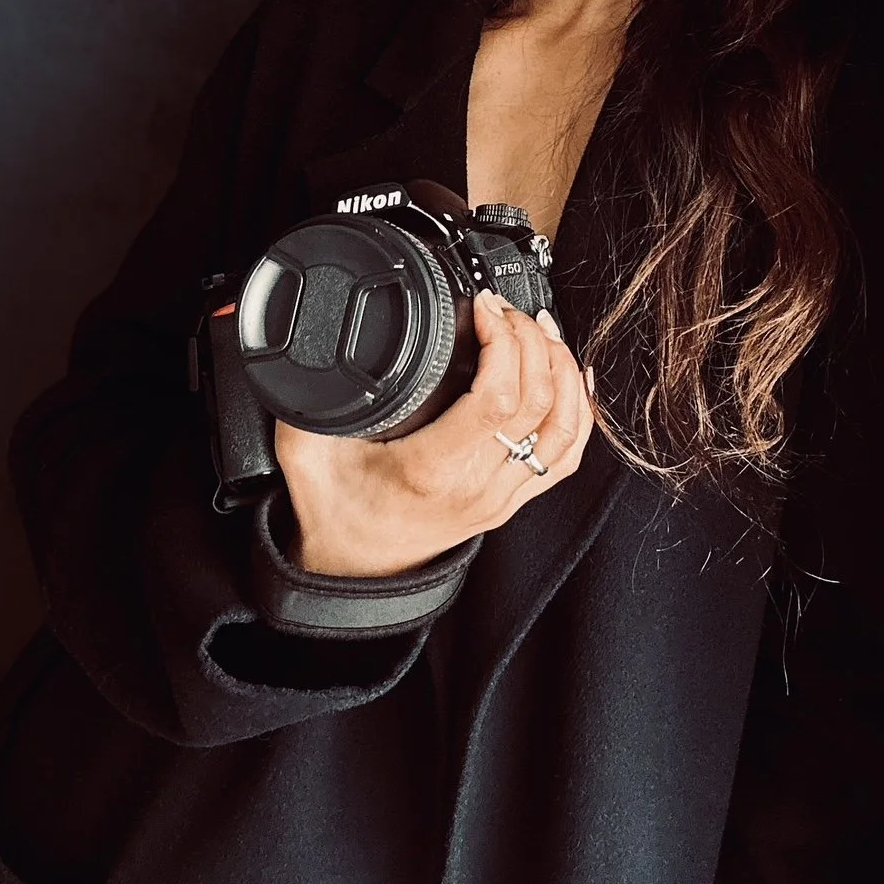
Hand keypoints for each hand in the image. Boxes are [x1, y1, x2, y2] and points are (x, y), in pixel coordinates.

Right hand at [273, 289, 596, 576]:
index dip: (502, 341)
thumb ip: (306, 396)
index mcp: (434, 468)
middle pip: (539, 402)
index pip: (498, 398)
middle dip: (530, 340)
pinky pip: (567, 456)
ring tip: (541, 329)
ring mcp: (502, 496)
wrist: (351, 575)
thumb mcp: (303, 449)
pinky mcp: (511, 500)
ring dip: (561, 370)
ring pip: (564, 428)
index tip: (482, 307)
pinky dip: (580, 411)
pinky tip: (573, 376)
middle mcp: (478, 485)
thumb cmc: (335, 516)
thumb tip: (307, 343)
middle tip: (504, 310)